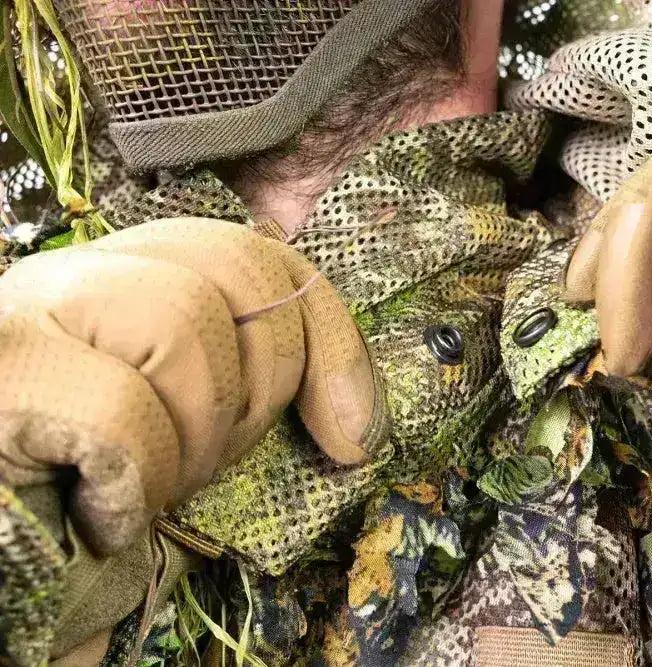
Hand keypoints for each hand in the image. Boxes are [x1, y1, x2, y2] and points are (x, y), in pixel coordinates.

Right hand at [0, 218, 377, 554]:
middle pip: (237, 265)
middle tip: (213, 464)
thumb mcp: (185, 441)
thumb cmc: (79, 510)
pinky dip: (137, 480)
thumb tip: (360, 430)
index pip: (256, 251)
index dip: (325, 334)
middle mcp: (68, 274)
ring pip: (183, 319)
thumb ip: (248, 391)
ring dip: (195, 436)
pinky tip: (103, 518)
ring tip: (150, 490)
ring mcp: (22, 315)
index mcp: (121, 280)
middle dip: (263, 385)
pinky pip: (119, 409)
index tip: (352, 434)